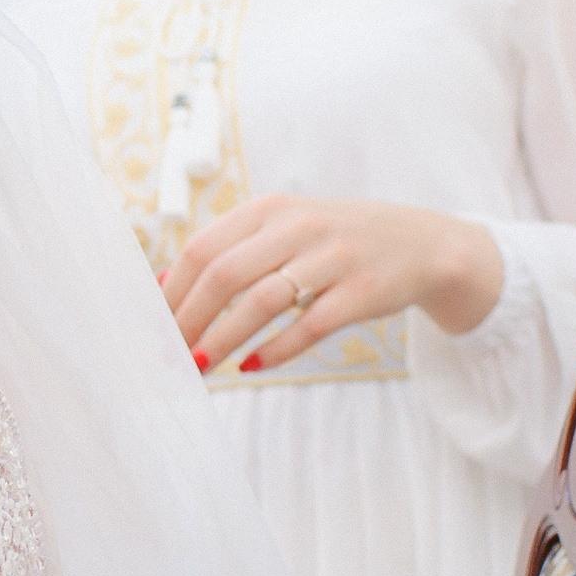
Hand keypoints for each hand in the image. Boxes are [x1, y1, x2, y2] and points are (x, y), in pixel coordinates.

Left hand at [164, 194, 502, 373]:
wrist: (422, 244)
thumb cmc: (334, 242)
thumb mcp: (284, 230)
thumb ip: (230, 251)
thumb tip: (163, 285)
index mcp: (271, 209)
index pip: (202, 248)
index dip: (173, 291)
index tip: (152, 325)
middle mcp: (299, 226)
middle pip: (224, 275)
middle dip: (189, 319)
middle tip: (170, 354)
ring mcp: (334, 256)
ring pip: (261, 302)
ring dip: (223, 339)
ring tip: (200, 366)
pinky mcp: (363, 290)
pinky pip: (309, 325)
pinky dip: (274, 350)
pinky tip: (251, 366)